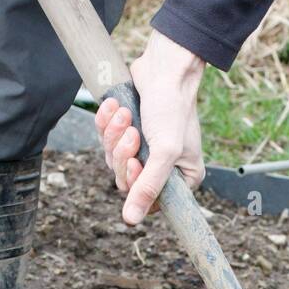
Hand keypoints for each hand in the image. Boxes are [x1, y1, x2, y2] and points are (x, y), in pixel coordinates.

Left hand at [95, 31, 205, 225]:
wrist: (163, 68)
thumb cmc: (172, 108)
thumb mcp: (164, 152)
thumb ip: (147, 187)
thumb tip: (131, 220)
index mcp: (182, 177)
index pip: (149, 201)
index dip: (135, 184)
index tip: (136, 162)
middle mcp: (163, 167)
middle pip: (126, 180)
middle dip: (123, 154)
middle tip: (133, 132)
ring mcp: (144, 149)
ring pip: (113, 159)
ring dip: (114, 135)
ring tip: (125, 113)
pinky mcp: (127, 132)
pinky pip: (106, 140)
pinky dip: (106, 123)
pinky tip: (114, 106)